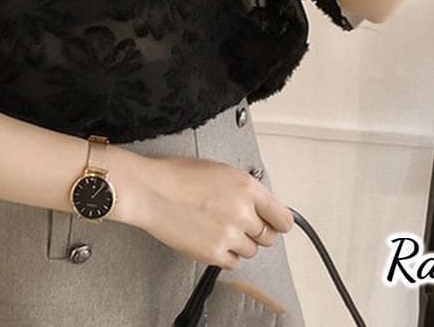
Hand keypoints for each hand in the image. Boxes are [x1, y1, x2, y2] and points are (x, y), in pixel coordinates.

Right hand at [134, 154, 293, 269]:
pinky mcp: (214, 253)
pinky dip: (226, 254)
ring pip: (251, 251)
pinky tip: (212, 239)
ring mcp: (229, 235)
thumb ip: (244, 189)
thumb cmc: (176, 175)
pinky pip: (233, 262)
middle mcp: (242, 212)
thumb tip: (257, 204)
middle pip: (269, 237)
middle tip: (240, 224)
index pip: (282, 217)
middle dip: (257, 231)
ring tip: (219, 228)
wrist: (151, 190)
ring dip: (240, 243)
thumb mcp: (220, 170)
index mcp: (247, 187)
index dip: (278, 222)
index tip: (275, 224)